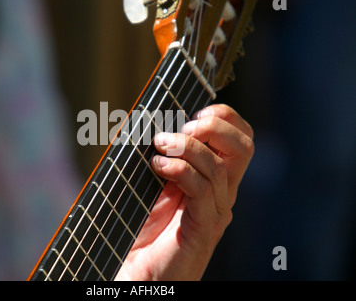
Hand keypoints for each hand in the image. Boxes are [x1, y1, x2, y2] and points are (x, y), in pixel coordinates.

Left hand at [115, 104, 253, 280]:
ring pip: (218, 166)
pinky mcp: (204, 227)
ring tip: (159, 146)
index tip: (192, 112)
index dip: (223, 117)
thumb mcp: (154, 181)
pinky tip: (158, 166)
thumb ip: (164, 154)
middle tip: (184, 127)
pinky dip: (180, 170)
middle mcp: (222, 193)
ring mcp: (216, 211)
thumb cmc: (143, 226)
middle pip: (244, 147)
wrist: (139, 271)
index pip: (240, 138)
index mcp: (215, 178)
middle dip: (214, 127)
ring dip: (186, 147)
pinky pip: (202, 190)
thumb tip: (156, 122)